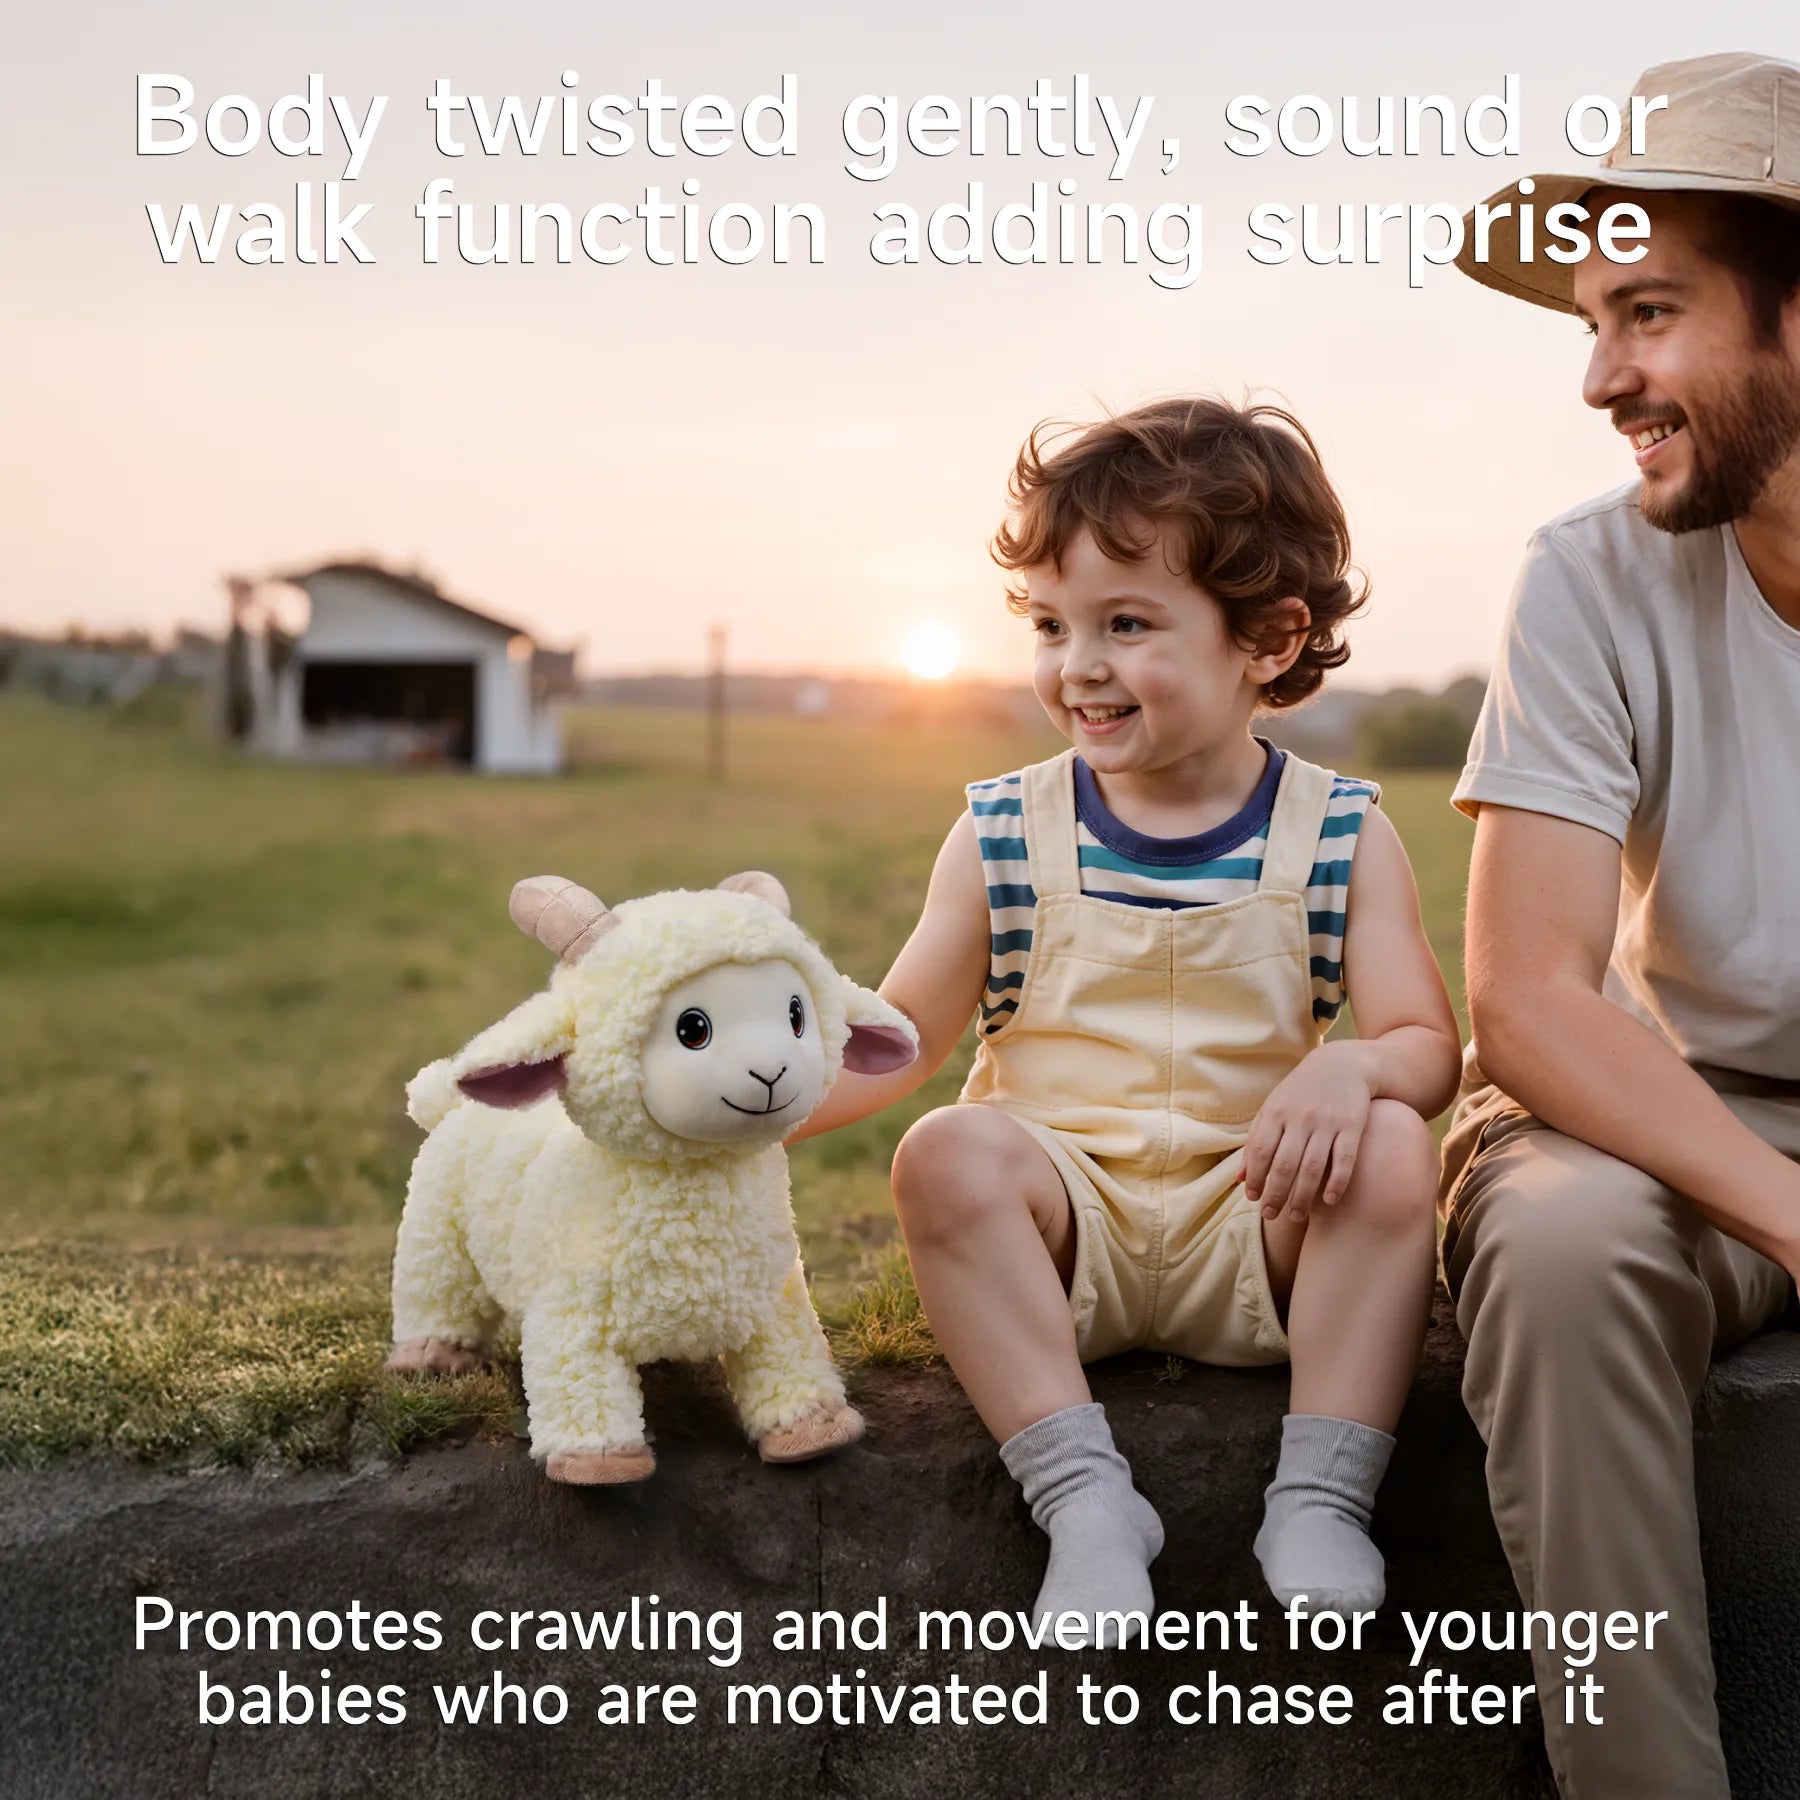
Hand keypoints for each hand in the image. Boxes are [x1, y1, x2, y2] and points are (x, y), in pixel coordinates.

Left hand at [1244, 1043, 1374, 1223]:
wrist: (1344, 1064)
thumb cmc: (1301, 1092)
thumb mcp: (1274, 1108)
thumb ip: (1256, 1141)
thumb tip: (1240, 1179)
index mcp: (1277, 1112)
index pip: (1260, 1150)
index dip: (1255, 1177)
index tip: (1253, 1198)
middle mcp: (1300, 1117)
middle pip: (1284, 1164)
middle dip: (1276, 1194)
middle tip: (1271, 1215)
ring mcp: (1327, 1122)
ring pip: (1312, 1167)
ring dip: (1303, 1196)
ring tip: (1297, 1217)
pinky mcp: (1353, 1125)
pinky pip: (1344, 1159)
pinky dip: (1337, 1182)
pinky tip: (1329, 1201)